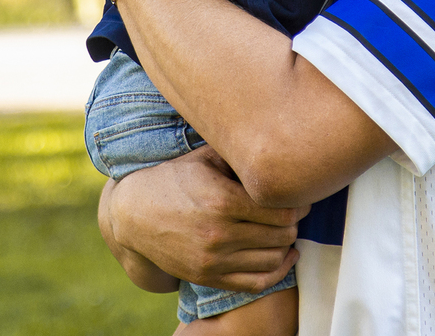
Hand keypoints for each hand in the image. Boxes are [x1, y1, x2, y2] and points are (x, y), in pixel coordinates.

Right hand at [101, 146, 308, 293]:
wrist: (133, 215)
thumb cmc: (174, 179)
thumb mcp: (205, 158)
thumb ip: (241, 158)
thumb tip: (280, 152)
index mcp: (222, 201)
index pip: (282, 211)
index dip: (299, 203)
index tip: (301, 195)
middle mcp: (219, 234)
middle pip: (282, 235)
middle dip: (295, 222)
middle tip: (296, 210)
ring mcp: (213, 260)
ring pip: (273, 259)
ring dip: (287, 244)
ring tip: (287, 229)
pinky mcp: (208, 277)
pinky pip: (256, 283)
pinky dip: (278, 271)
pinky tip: (285, 255)